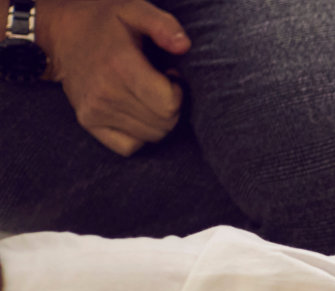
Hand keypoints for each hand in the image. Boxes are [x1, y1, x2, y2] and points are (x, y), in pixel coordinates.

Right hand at [36, 0, 191, 155]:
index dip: (178, 92)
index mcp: (120, 67)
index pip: (169, 105)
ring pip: (151, 136)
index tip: (170, 76)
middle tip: (159, 85)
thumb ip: (163, 25)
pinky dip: (141, 134)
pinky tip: (136, 111)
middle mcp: (105, 94)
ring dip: (158, 119)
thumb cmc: (105, 22)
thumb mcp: (135, 11)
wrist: (63, 34)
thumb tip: (184, 46)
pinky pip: (129, 147)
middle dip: (172, 106)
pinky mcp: (88, 122)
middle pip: (164, 123)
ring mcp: (94, 111)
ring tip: (146, 94)